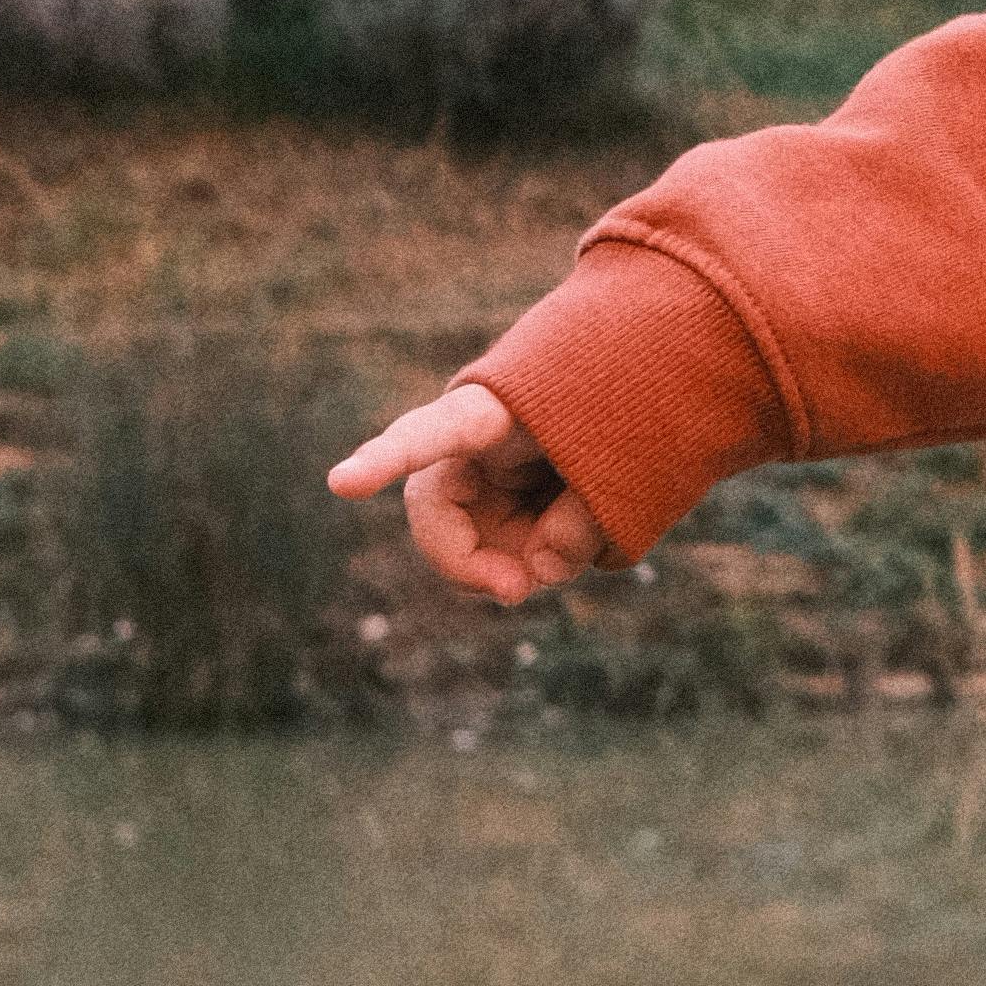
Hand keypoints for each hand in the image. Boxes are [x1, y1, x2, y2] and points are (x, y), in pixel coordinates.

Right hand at [329, 378, 610, 605]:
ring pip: (480, 545)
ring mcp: (486, 477)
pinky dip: (540, 561)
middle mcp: (475, 446)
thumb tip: (535, 574)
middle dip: (468, 562)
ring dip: (524, 562)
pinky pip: (507, 553)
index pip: (432, 432)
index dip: (384, 460)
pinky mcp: (504, 506)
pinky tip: (578, 540)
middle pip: (437, 515)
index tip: (342, 483)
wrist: (643, 393)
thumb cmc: (632, 412)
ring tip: (586, 533)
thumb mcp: (628, 460)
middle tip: (517, 591)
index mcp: (495, 409)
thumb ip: (584, 520)